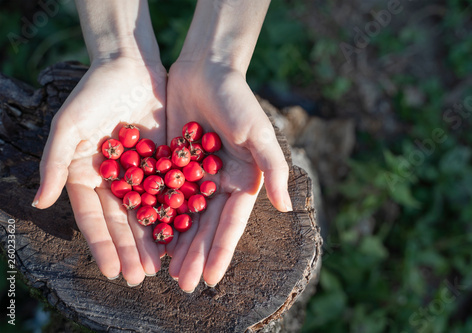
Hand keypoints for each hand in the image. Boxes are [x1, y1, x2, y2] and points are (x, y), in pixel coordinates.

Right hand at [34, 57, 167, 284]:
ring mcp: (139, 174)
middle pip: (121, 222)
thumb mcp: (68, 126)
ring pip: (146, 212)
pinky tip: (181, 234)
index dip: (101, 245)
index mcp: (86, 176)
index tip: (110, 271)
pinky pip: (170, 192)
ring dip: (152, 239)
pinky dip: (174, 213)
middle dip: (130, 249)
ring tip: (160, 266)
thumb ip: (54, 163)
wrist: (130, 67)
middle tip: (140, 277)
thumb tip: (39, 203)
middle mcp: (112, 181)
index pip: (93, 218)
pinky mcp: (164, 163)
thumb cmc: (93, 93)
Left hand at [165, 59, 291, 291]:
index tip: (212, 278)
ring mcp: (195, 176)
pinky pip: (163, 194)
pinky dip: (156, 215)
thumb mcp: (259, 133)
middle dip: (196, 255)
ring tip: (164, 271)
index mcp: (243, 182)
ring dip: (176, 243)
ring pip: (184, 216)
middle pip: (205, 226)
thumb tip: (287, 207)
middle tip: (183, 284)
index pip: (231, 223)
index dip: (221, 251)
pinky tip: (146, 235)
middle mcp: (220, 184)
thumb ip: (274, 168)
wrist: (206, 70)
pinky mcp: (172, 164)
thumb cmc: (238, 100)